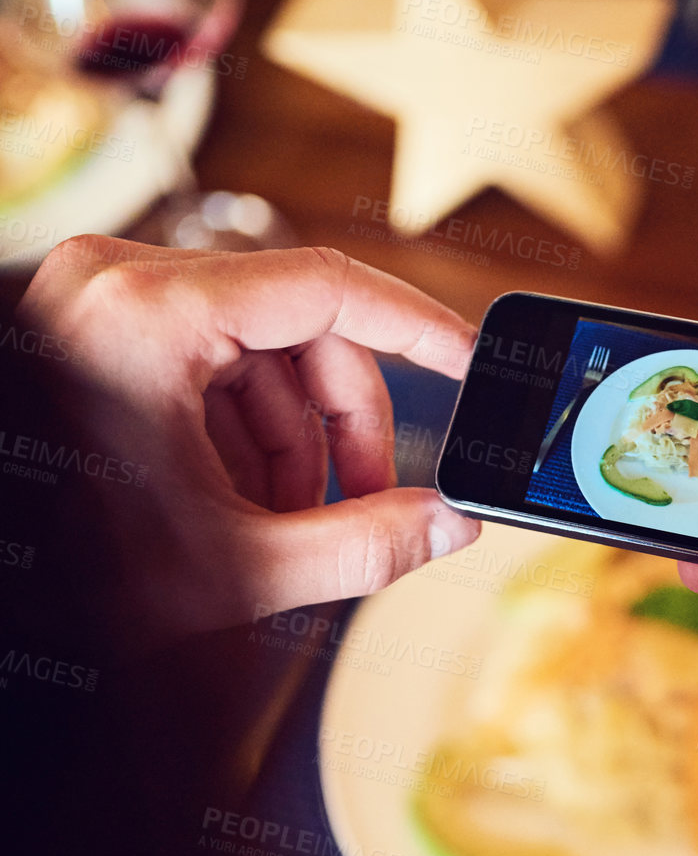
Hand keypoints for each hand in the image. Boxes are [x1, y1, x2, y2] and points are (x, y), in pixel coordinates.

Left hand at [18, 237, 480, 640]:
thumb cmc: (69, 570)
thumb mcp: (239, 567)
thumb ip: (366, 546)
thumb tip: (450, 523)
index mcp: (149, 316)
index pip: (330, 288)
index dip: (418, 328)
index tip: (470, 362)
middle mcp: (120, 284)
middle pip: (302, 329)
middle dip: (345, 426)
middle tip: (367, 501)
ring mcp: (104, 301)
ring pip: (263, 351)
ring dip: (298, 441)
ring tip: (290, 520)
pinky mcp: (102, 328)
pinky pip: (215, 362)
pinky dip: (247, 433)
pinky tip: (246, 501)